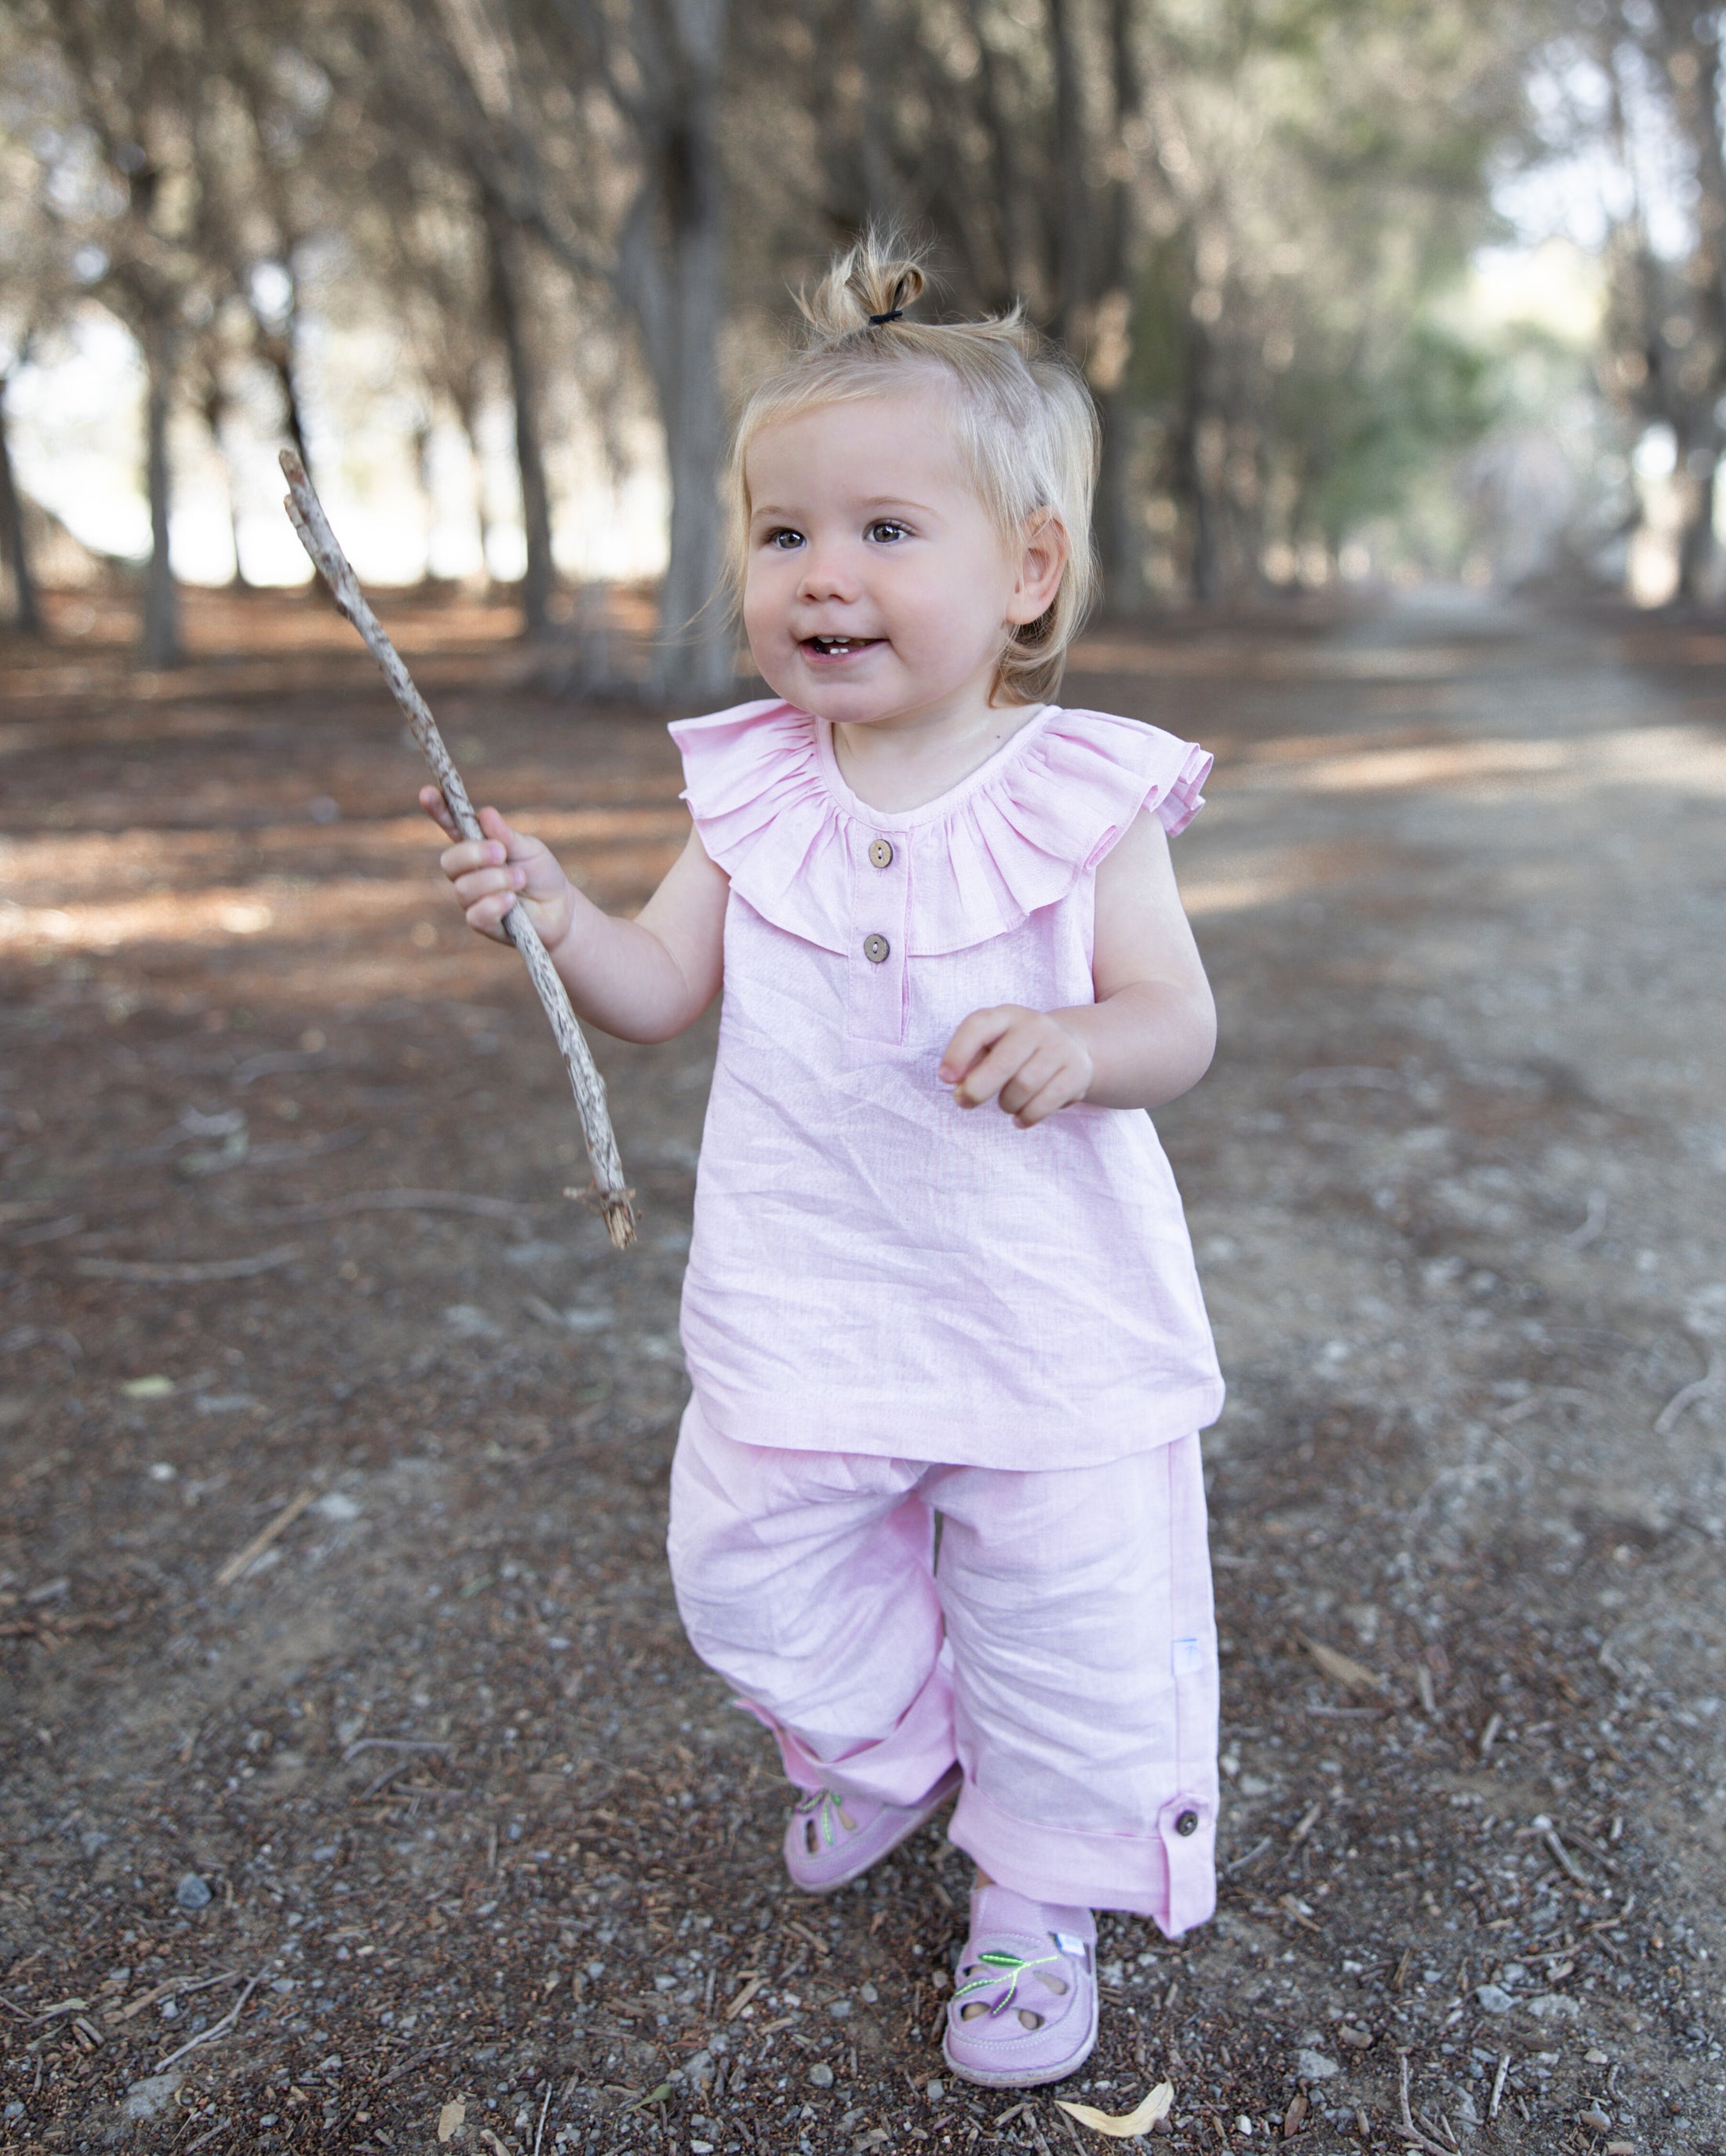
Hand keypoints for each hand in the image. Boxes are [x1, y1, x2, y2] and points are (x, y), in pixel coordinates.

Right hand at [419, 788, 576, 949]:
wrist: (562, 909)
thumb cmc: (541, 874)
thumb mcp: (529, 848)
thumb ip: (505, 835)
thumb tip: (485, 813)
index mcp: (476, 846)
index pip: (450, 826)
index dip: (437, 810)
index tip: (427, 792)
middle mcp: (468, 872)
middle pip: (448, 862)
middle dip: (473, 854)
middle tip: (501, 853)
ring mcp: (472, 899)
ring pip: (463, 888)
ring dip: (495, 880)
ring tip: (521, 879)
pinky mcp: (482, 922)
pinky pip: (475, 914)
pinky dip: (495, 904)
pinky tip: (512, 901)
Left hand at [938, 1004, 1093, 1127]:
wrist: (1071, 1047)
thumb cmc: (1017, 1050)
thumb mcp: (993, 1045)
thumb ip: (971, 1062)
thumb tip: (958, 1085)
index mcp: (1007, 1015)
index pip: (979, 1026)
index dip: (958, 1052)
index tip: (945, 1078)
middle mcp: (1035, 1025)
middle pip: (1003, 1063)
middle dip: (978, 1090)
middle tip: (965, 1103)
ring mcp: (1060, 1047)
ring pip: (1024, 1087)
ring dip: (1006, 1104)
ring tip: (1006, 1104)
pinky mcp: (1078, 1071)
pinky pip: (1046, 1104)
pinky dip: (1027, 1117)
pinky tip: (1020, 1117)